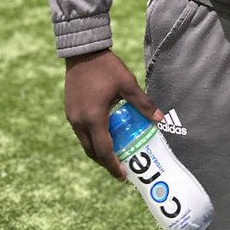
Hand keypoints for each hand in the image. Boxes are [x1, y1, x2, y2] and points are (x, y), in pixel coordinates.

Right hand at [64, 50, 162, 180]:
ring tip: (114, 154)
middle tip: (120, 168)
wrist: (83, 53)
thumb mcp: (128, 85)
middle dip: (105, 162)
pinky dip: (92, 138)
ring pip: (84, 142)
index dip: (113, 165)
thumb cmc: (107, 68)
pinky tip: (104, 134)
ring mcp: (72, 117)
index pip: (103, 150)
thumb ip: (143, 104)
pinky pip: (81, 132)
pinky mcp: (70, 111)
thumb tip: (160, 119)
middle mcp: (79, 122)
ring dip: (98, 151)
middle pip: (91, 151)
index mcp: (94, 118)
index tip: (123, 176)